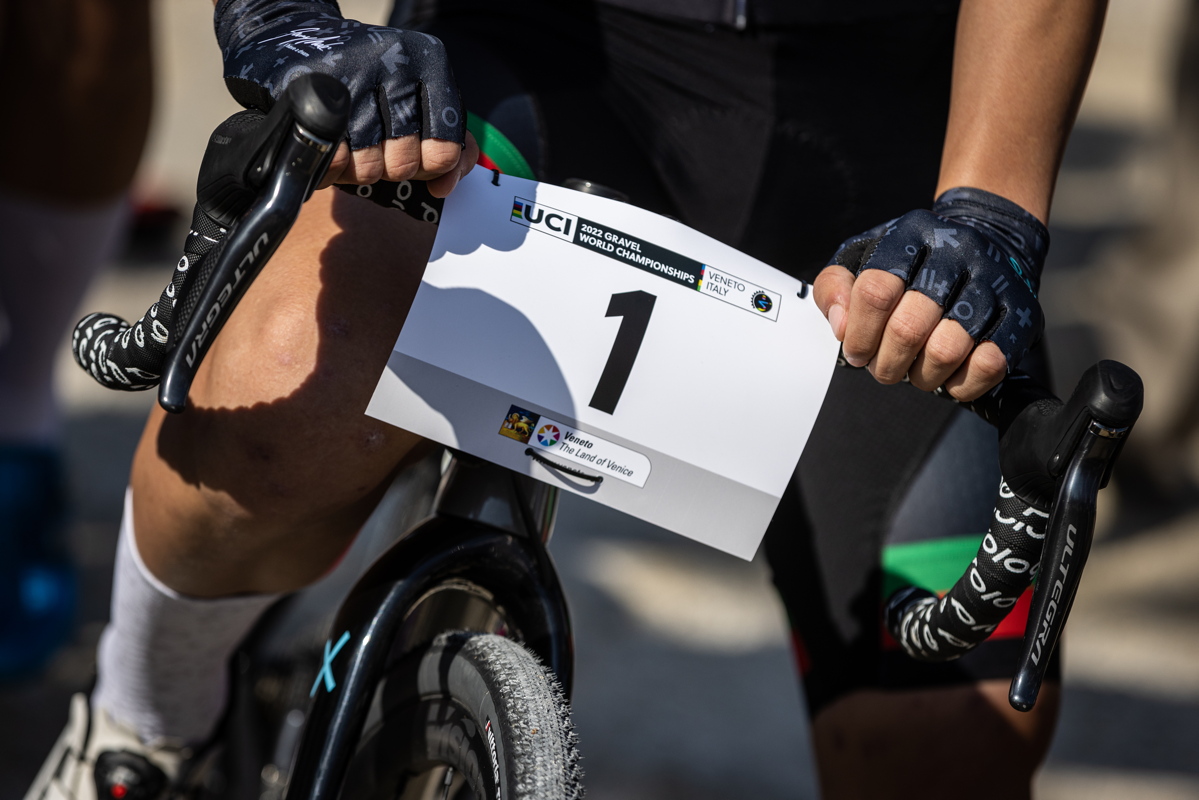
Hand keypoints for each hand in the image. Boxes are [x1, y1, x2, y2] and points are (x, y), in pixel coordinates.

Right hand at [215, 0, 469, 189]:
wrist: (299, 38)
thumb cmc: (369, 81)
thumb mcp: (419, 102)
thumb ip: (450, 147)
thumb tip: (444, 187)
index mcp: (430, 62)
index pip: (445, 149)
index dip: (428, 167)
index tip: (415, 155)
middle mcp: (395, 61)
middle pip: (404, 163)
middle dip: (388, 167)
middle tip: (375, 145)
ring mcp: (353, 72)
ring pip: (368, 166)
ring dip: (356, 170)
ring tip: (351, 144)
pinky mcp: (314, 87)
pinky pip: (332, 160)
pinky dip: (330, 169)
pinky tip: (329, 147)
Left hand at [813, 188, 1048, 400]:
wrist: (987, 240)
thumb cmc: (914, 261)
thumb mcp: (862, 258)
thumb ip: (835, 287)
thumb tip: (841, 325)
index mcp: (912, 234)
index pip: (876, 290)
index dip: (859, 333)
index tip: (856, 351)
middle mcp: (957, 252)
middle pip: (909, 327)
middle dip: (887, 362)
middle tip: (884, 368)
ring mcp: (994, 282)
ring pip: (948, 349)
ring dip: (922, 375)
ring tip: (915, 370)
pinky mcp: (1022, 313)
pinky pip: (989, 364)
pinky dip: (961, 383)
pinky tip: (948, 375)